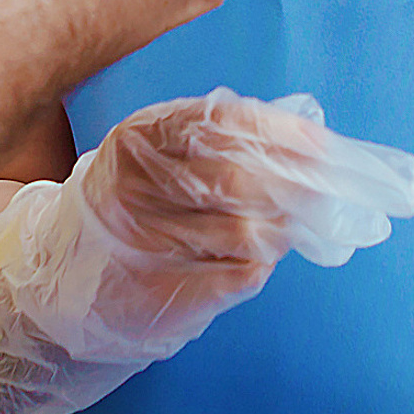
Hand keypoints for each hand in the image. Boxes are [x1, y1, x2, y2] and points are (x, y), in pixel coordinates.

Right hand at [0, 87, 413, 413]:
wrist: (69, 285)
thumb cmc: (142, 211)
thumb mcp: (172, 160)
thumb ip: (232, 141)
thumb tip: (316, 133)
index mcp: (144, 136)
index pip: (226, 122)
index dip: (284, 134)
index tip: (329, 149)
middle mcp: (137, 181)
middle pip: (240, 176)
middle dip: (300, 188)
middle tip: (343, 198)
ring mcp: (144, 239)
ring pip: (247, 229)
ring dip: (284, 230)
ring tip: (296, 229)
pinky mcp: (158, 292)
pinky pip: (238, 274)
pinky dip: (260, 265)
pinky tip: (259, 257)